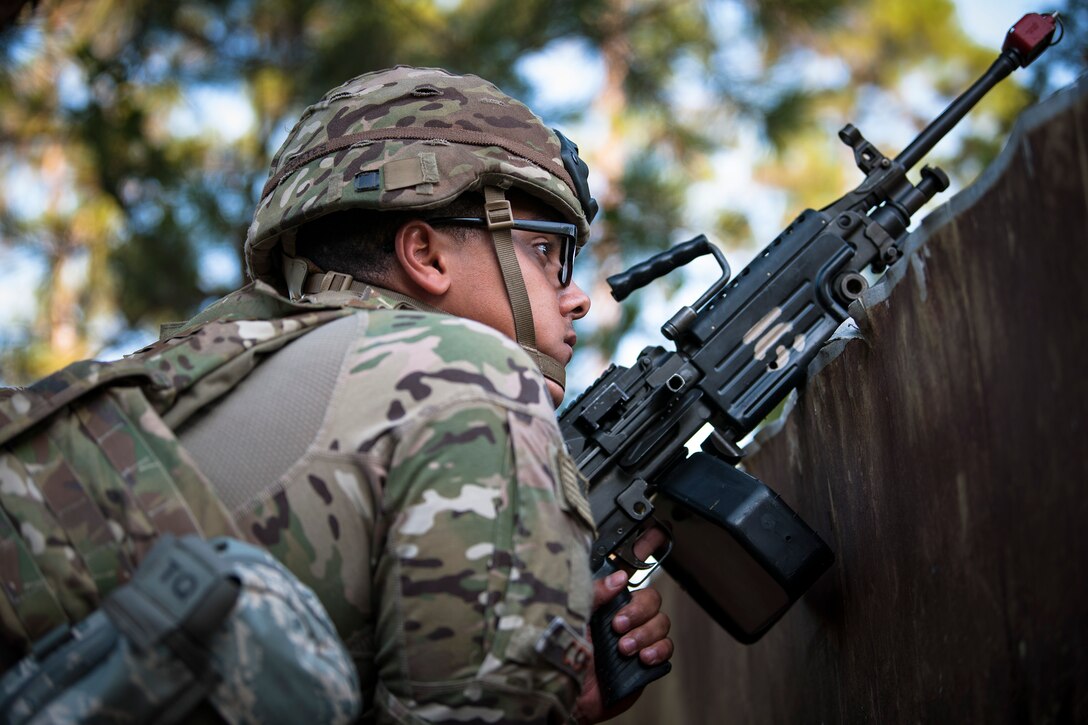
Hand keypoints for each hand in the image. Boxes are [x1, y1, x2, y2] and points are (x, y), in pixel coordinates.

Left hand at [573, 530, 672, 723]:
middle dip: (639, 610)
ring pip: (660, 622)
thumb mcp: (572, 616)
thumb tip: (619, 577)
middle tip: (618, 625)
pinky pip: (666, 647)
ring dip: (644, 633)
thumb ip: (594, 594)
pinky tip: (641, 656)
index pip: (628, 570)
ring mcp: (636, 637)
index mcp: (605, 601)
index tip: (655, 532)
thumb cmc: (560, 657)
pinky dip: (657, 649)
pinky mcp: (645, 660)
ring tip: (622, 647)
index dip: (643, 550)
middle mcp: (622, 616)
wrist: (565, 696)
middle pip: (651, 597)